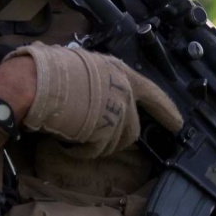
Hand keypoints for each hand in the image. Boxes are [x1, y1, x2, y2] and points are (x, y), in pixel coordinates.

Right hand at [4, 43, 182, 158]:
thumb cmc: (49, 69)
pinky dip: (81, 150)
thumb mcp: (81, 64)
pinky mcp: (106, 133)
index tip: (178, 124)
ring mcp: (118, 113)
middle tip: (88, 132)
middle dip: (113, 135)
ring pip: (114, 143)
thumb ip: (98, 80)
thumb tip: (94, 91)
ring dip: (95, 143)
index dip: (166, 110)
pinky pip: (97, 151)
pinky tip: (66, 139)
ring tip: (71, 131)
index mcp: (120, 71)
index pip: (152, 93)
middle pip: (131, 128)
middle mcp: (125, 92)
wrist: (37, 82)